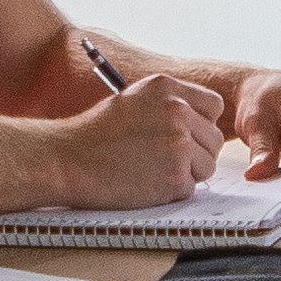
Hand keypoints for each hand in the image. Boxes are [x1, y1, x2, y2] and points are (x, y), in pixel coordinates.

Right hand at [46, 67, 226, 205]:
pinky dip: (171, 192)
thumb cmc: (92, 135)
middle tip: (165, 160)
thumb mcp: (133, 101)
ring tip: (152, 171)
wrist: (66, 160)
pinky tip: (145, 183)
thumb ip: (166, 105)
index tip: (187, 135)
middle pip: (214, 138)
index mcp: (167, 88)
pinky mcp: (176, 176)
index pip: (214, 106)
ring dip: (187, 174)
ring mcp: (179, 144)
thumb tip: (195, 120)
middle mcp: (178, 111)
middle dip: (197, 152)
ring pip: (207, 165)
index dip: (202, 124)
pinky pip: (190, 188)